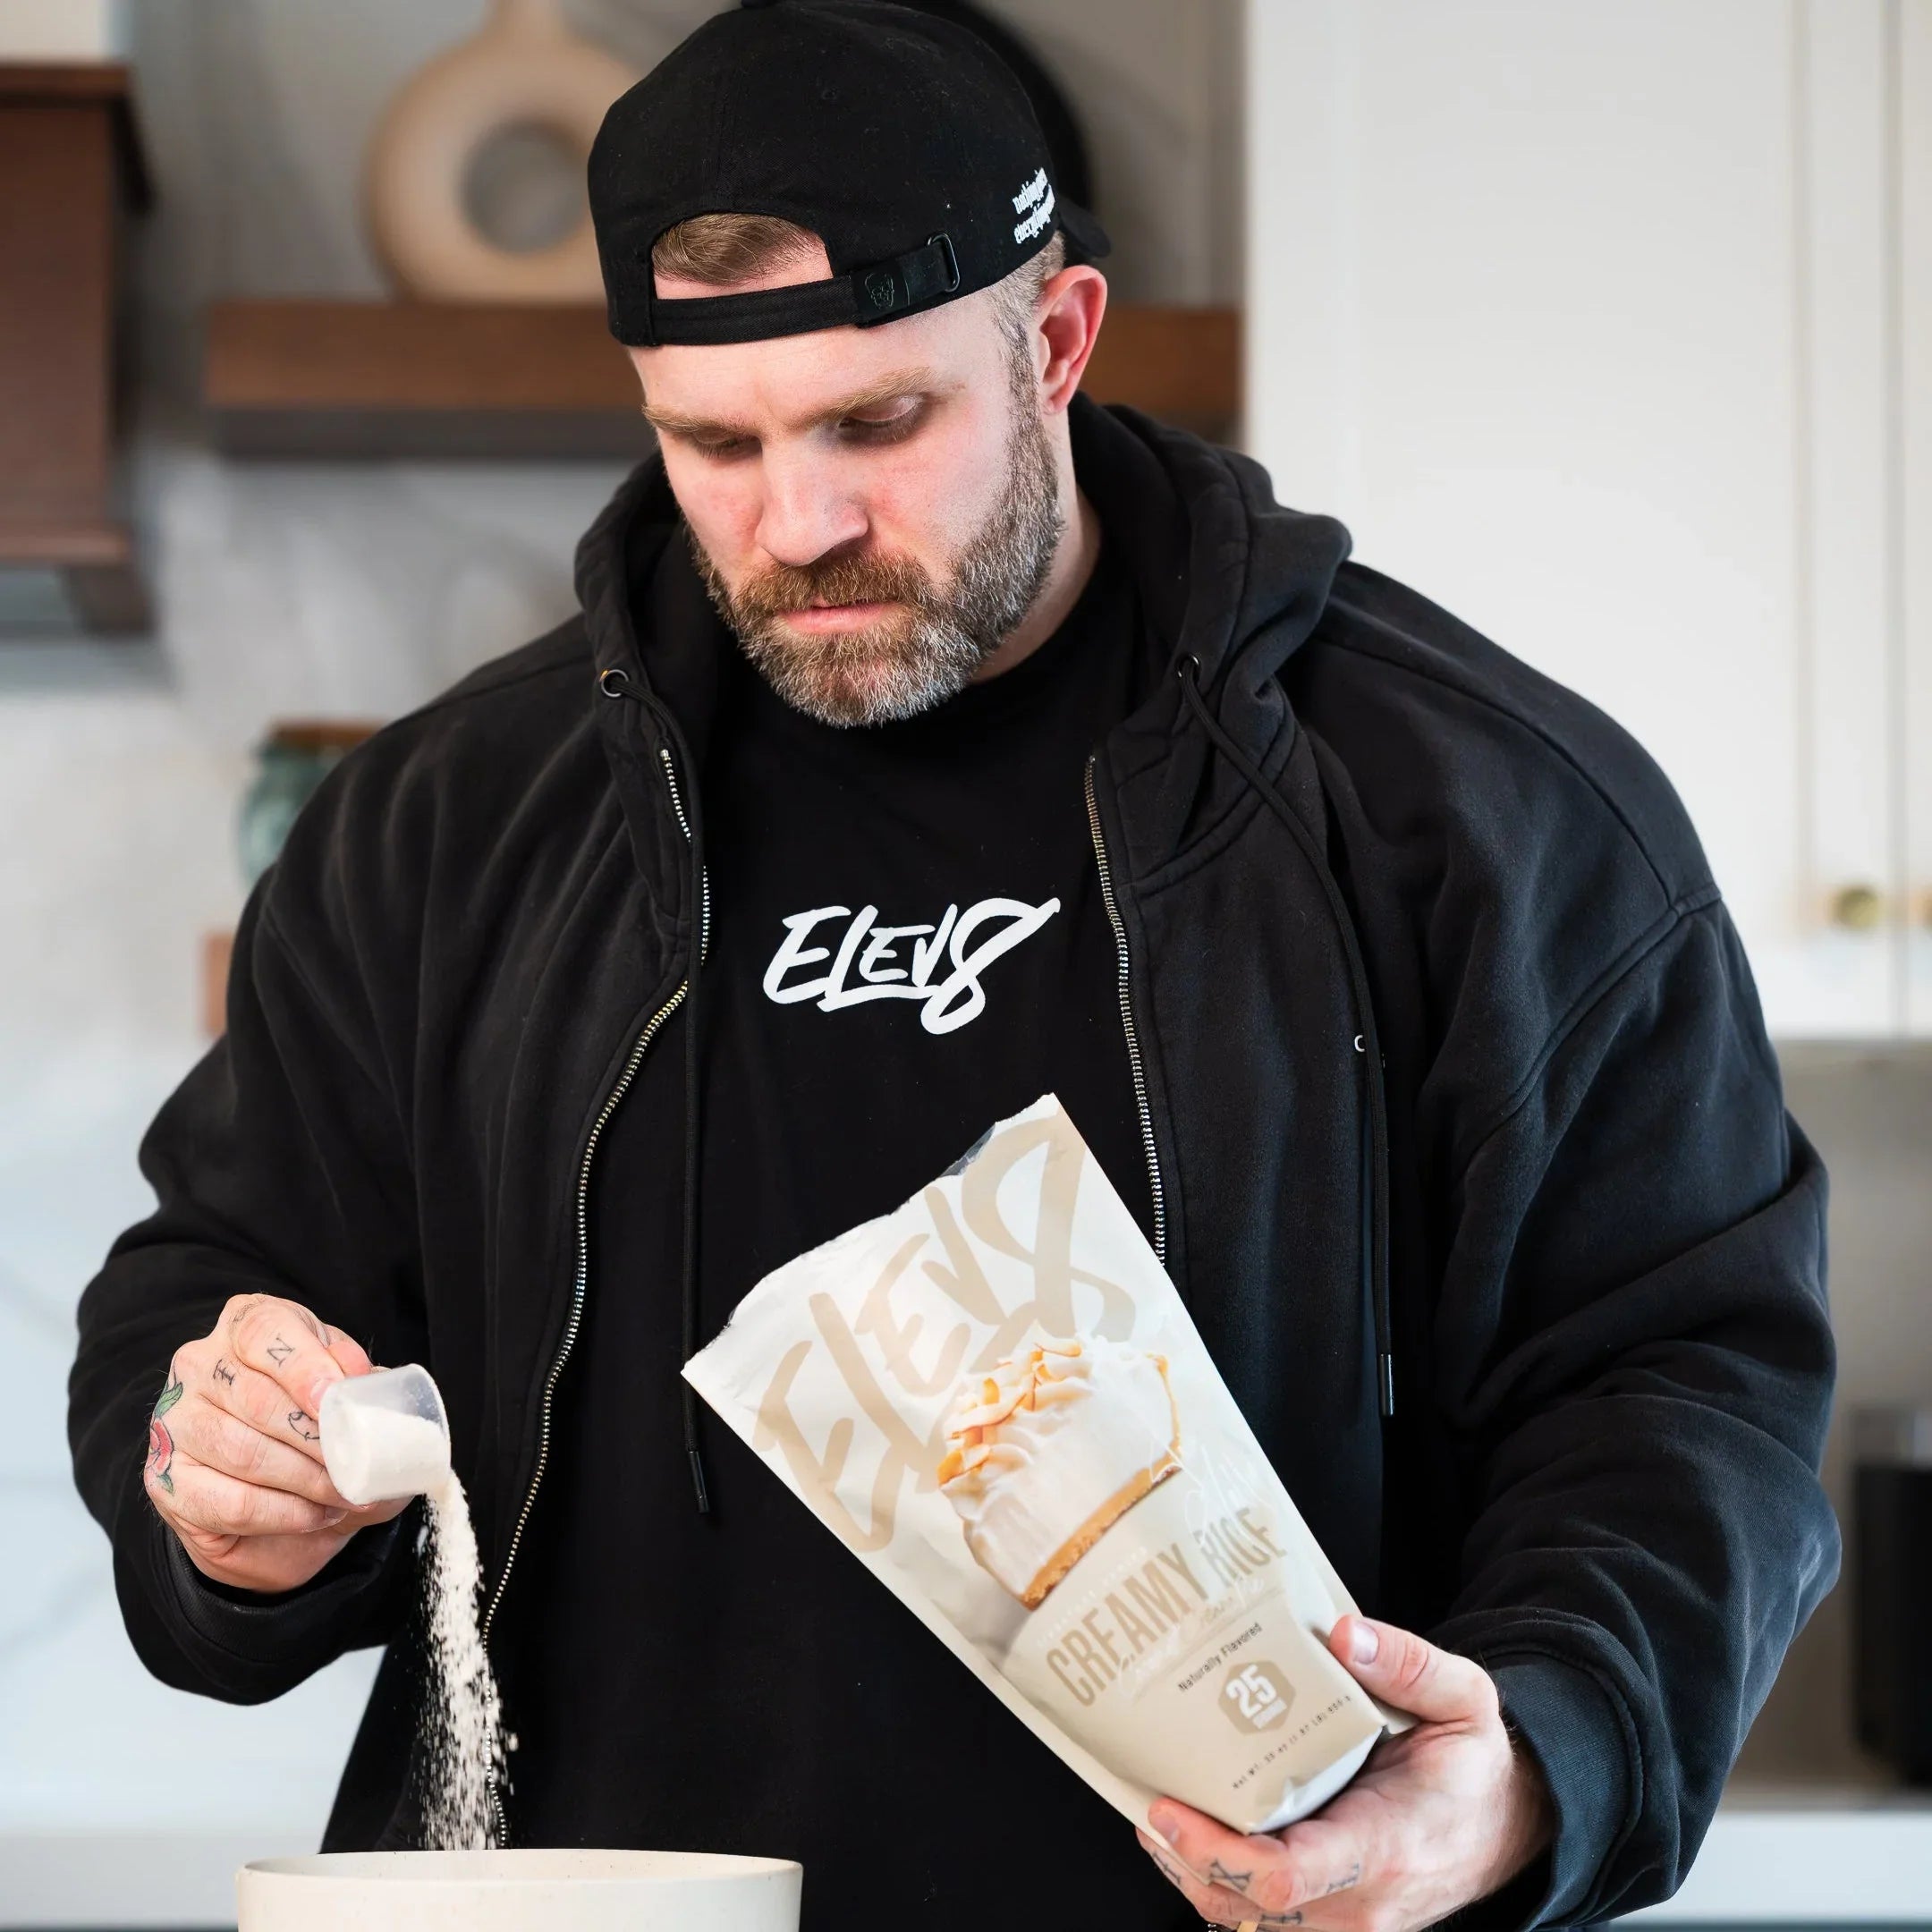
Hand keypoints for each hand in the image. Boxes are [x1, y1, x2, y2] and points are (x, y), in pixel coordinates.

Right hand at [142, 1293, 409, 1593]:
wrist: (282, 1502)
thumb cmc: (318, 1430)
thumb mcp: (350, 1396)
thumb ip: (363, 1385)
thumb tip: (373, 1383)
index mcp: (247, 1324)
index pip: (265, 1332)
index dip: (303, 1365)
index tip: (335, 1400)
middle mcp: (199, 1364)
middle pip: (256, 1398)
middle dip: (317, 1438)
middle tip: (358, 1465)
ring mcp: (175, 1421)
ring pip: (242, 1451)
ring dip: (305, 1480)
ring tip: (345, 1493)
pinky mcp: (166, 1479)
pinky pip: (228, 1501)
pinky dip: (283, 1513)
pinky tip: (315, 1514)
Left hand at [1137, 1615, 1552, 1931]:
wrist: (1509, 1828)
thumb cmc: (1475, 1765)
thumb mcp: (1465, 1699)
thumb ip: (1410, 1664)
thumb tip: (1345, 1634)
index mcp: (1385, 1846)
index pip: (1286, 1877)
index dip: (1216, 1852)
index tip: (1168, 1810)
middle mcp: (1360, 1902)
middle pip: (1245, 1906)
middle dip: (1184, 1859)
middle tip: (1146, 1796)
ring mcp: (1346, 1922)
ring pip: (1245, 1921)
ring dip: (1193, 1874)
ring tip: (1157, 1812)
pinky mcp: (1332, 1920)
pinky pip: (1261, 1918)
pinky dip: (1220, 1882)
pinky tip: (1193, 1833)